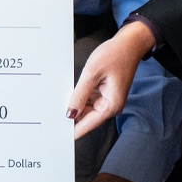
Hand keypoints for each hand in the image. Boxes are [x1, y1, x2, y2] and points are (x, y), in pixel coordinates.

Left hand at [66, 20, 154, 138]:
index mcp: (110, 106)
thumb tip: (69, 113)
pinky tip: (72, 92)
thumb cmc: (114, 55)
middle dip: (71, 115)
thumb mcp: (92, 73)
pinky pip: (89, 100)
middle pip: (86, 118)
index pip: (87, 125)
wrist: (129, 44)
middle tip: (52, 115)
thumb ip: (79, 95)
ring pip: (86, 109)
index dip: (72, 131)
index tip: (58, 137)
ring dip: (75, 104)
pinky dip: (80, 97)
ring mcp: (108, 101)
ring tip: (61, 99)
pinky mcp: (105, 94)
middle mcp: (111, 107)